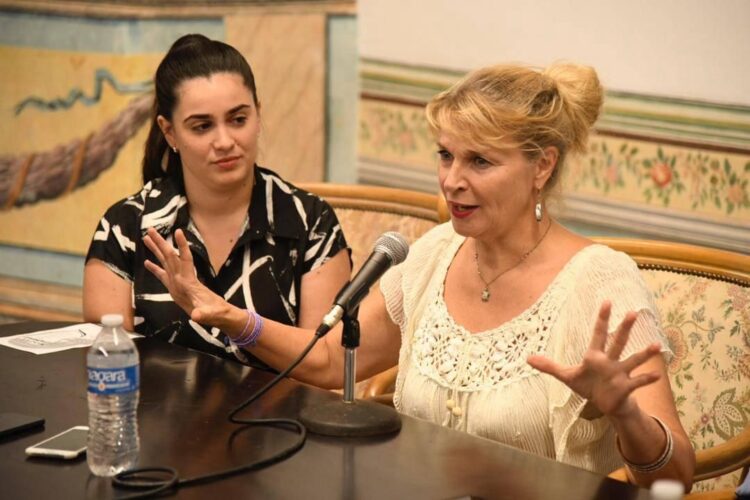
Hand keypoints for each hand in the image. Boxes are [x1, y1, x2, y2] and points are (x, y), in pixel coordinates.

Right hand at [143, 228, 228, 325]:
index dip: (182, 246)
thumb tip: (196, 316)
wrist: (219, 314)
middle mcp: (182, 277)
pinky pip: (163, 276)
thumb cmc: (216, 313)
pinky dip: (154, 268)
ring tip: (146, 238)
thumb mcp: (210, 314)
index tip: (178, 232)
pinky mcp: (175, 289)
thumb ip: (203, 314)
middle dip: (161, 243)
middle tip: (151, 229)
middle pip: (170, 256)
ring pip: (165, 262)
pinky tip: (146, 262)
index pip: (185, 259)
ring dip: (156, 250)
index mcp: (189, 281)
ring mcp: (178, 282)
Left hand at [527, 301, 661, 418]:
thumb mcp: (567, 376)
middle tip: (633, 312)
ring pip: (632, 360)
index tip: (607, 301)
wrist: (605, 404)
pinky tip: (658, 375)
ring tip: (656, 345)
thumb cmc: (588, 386)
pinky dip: (647, 379)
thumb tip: (527, 358)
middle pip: (617, 342)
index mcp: (595, 357)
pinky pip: (638, 381)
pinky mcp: (625, 387)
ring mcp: (619, 374)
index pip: (598, 334)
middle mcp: (610, 362)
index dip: (602, 318)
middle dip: (624, 328)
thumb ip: (549, 366)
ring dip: (644, 353)